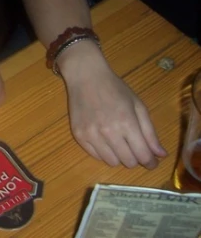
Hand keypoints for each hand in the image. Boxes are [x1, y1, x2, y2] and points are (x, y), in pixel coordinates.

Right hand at [61, 43, 166, 168]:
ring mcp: (91, 134)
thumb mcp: (138, 106)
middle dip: (136, 159)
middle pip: (128, 162)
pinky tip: (105, 141)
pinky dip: (103, 153)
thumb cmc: (115, 88)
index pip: (143, 155)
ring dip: (119, 157)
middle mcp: (109, 132)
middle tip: (134, 149)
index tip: (152, 162)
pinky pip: (95, 156)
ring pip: (111, 162)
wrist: (86, 76)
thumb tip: (160, 154)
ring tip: (119, 144)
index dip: (150, 162)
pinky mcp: (78, 135)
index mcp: (127, 123)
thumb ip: (150, 132)